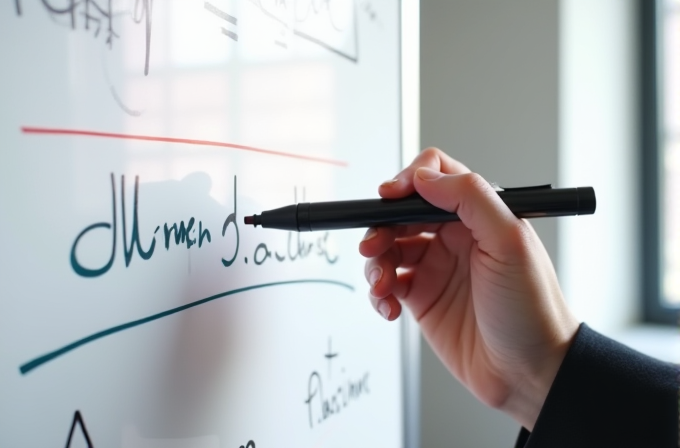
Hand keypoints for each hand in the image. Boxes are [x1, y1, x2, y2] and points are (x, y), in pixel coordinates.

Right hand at [359, 148, 578, 429]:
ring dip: (375, 262)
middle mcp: (454, 237)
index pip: (435, 177)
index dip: (407, 181)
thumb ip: (470, 198)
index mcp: (478, 215)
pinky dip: (378, 293)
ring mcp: (436, 268)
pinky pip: (386, 284)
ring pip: (388, 247)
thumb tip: (424, 177)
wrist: (529, 373)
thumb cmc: (532, 309)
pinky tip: (388, 307)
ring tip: (382, 284)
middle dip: (380, 226)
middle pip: (401, 213)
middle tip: (373, 246)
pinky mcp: (422, 299)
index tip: (388, 198)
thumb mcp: (510, 242)